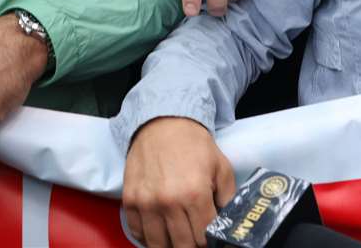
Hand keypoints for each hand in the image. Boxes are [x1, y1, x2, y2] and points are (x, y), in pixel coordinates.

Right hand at [122, 117, 236, 247]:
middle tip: (195, 237)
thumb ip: (228, 199)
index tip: (210, 239)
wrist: (164, 124)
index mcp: (195, 194)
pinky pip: (137, 233)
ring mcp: (146, 203)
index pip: (203, 238)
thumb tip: (230, 224)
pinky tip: (160, 231)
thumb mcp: (221, 168)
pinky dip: (148, 238)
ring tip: (178, 237)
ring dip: (170, 245)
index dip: (209, 242)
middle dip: (192, 245)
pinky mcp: (130, 201)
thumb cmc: (194, 146)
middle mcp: (168, 202)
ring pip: (158, 245)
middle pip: (182, 245)